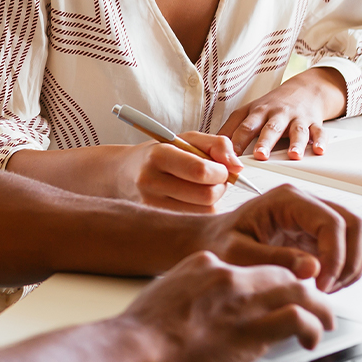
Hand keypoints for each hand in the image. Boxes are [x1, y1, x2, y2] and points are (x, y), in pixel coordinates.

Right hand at [117, 133, 243, 212]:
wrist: (123, 173)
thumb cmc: (160, 154)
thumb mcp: (185, 139)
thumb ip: (216, 144)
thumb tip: (237, 166)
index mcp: (158, 156)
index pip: (200, 171)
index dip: (221, 171)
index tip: (221, 168)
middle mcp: (150, 182)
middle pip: (206, 196)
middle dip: (220, 187)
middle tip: (214, 179)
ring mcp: (151, 205)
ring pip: (204, 212)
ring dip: (212, 201)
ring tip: (201, 189)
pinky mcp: (156, 221)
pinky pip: (194, 222)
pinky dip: (201, 212)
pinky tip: (192, 201)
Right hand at [119, 251, 332, 361]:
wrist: (140, 344)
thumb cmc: (147, 326)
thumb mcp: (170, 289)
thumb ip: (195, 288)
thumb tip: (209, 302)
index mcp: (205, 263)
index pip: (250, 265)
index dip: (271, 279)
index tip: (277, 292)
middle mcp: (228, 276)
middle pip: (280, 273)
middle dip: (303, 287)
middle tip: (314, 302)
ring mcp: (242, 302)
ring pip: (298, 291)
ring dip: (318, 306)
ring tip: (325, 320)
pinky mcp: (251, 331)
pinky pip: (297, 319)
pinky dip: (311, 327)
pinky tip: (310, 339)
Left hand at [198, 183, 361, 292]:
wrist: (210, 241)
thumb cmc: (218, 243)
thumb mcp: (238, 254)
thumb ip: (273, 259)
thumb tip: (313, 268)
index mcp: (286, 200)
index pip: (332, 223)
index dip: (336, 256)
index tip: (321, 284)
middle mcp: (304, 203)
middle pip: (354, 225)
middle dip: (350, 261)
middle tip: (328, 289)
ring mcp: (313, 217)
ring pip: (356, 236)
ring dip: (350, 267)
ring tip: (324, 289)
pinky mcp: (315, 233)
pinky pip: (345, 248)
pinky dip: (342, 270)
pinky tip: (320, 285)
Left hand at [217, 67, 346, 159]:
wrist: (303, 89)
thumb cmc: (271, 106)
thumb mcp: (248, 113)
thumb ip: (230, 130)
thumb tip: (209, 148)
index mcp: (256, 113)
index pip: (243, 127)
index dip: (235, 143)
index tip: (228, 158)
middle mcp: (276, 114)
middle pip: (269, 128)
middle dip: (264, 142)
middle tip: (260, 155)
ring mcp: (296, 118)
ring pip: (296, 131)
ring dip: (295, 143)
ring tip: (293, 156)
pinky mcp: (314, 122)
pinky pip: (319, 132)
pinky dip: (320, 141)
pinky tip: (319, 151)